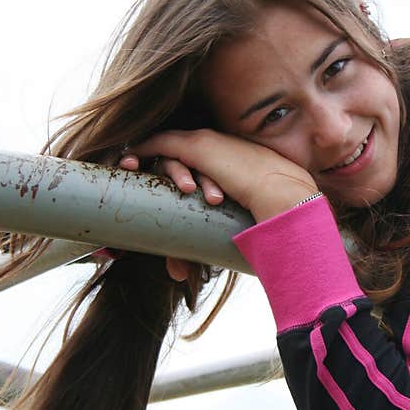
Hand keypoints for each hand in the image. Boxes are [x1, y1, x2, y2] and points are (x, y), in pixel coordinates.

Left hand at [119, 128, 317, 221]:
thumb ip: (227, 234)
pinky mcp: (196, 147)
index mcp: (234, 158)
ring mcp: (208, 143)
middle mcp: (220, 145)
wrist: (283, 195)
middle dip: (156, 162)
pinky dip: (141, 150)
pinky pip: (159, 144)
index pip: (200, 159)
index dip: (179, 167)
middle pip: (179, 151)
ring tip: (126, 167)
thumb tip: (206, 265)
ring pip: (168, 148)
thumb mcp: (244, 219)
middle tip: (133, 169)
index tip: (165, 180)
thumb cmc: (272, 212)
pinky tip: (128, 161)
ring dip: (146, 158)